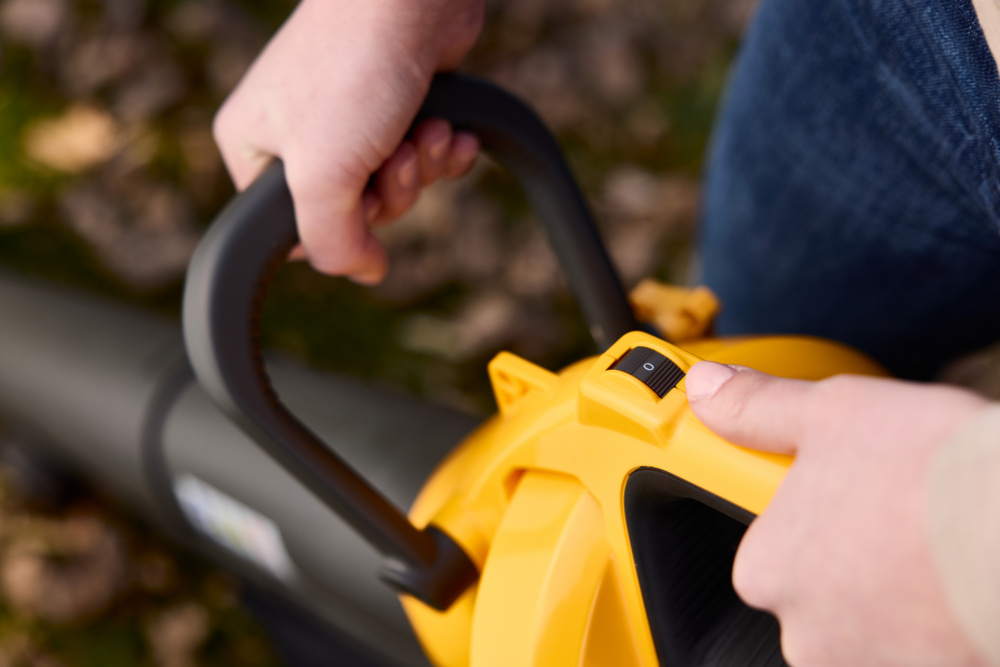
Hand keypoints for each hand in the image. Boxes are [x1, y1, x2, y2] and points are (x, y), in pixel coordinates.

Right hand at [213, 0, 484, 283]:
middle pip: (355, 212)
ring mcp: (352, 118)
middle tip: (396, 155)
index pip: (294, 231)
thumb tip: (363, 273)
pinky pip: (423, 156)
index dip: (338, 229)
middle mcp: (301, 135)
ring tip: (427, 131)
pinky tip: (451, 130)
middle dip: (392, 190)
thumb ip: (331, 243)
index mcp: (256, 148)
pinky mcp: (398, 103)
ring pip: (395, 186)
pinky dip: (443, 150)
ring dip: (423, 167)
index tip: (359, 201)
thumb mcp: (321, 176)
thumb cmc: (351, 69)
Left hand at [685, 362, 990, 665]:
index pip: (768, 545)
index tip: (845, 494)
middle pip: (822, 587)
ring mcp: (872, 665)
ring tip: (936, 539)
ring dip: (900, 590)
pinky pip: (923, 647)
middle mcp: (807, 634)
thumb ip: (758, 408)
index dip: (811, 511)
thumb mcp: (829, 413)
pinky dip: (939, 620)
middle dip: (856, 553)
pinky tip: (962, 577)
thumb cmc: (934, 473)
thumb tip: (708, 388)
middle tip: (899, 509)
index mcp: (766, 570)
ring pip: (875, 621)